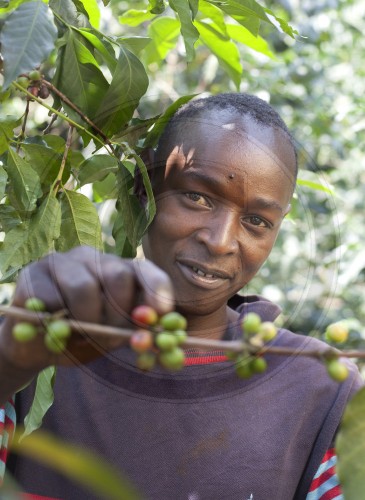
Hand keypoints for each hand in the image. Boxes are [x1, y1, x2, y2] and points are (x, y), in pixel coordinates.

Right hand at [0, 246, 174, 370]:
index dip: (156, 290)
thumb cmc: (82, 338)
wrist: (36, 349)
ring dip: (85, 321)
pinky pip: (51, 298)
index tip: (160, 314)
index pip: (145, 269)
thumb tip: (147, 336)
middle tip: (107, 338)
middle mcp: (93, 258)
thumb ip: (131, 332)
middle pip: (118, 275)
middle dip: (117, 314)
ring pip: (84, 287)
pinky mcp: (32, 273)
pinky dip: (54, 322)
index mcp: (118, 269)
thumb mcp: (112, 337)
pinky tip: (51, 328)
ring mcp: (61, 261)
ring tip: (78, 335)